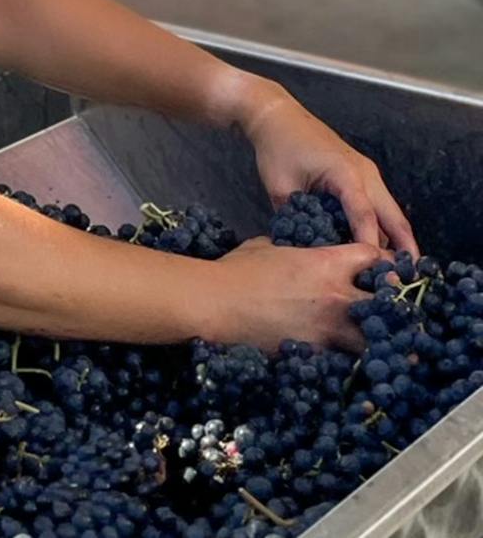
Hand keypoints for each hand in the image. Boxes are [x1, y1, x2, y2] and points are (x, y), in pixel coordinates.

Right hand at [205, 237, 383, 350]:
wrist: (215, 304)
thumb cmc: (236, 269)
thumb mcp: (267, 247)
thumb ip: (294, 250)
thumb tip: (295, 254)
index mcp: (328, 264)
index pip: (375, 256)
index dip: (383, 261)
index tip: (382, 268)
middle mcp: (338, 297)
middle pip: (390, 303)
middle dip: (395, 305)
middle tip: (393, 310)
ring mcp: (329, 330)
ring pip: (375, 341)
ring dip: (379, 340)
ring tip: (382, 345)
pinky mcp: (315, 354)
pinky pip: (344, 359)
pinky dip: (349, 359)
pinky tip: (349, 362)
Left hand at [238, 81, 417, 256]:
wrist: (278, 116)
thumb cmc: (278, 149)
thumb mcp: (280, 188)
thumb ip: (295, 219)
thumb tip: (303, 249)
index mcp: (347, 175)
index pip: (365, 217)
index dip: (369, 246)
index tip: (373, 270)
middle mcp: (365, 174)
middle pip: (393, 217)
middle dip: (403, 247)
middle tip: (407, 278)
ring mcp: (367, 173)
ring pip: (389, 211)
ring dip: (395, 238)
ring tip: (393, 270)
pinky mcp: (362, 174)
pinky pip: (378, 204)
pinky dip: (381, 225)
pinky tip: (376, 247)